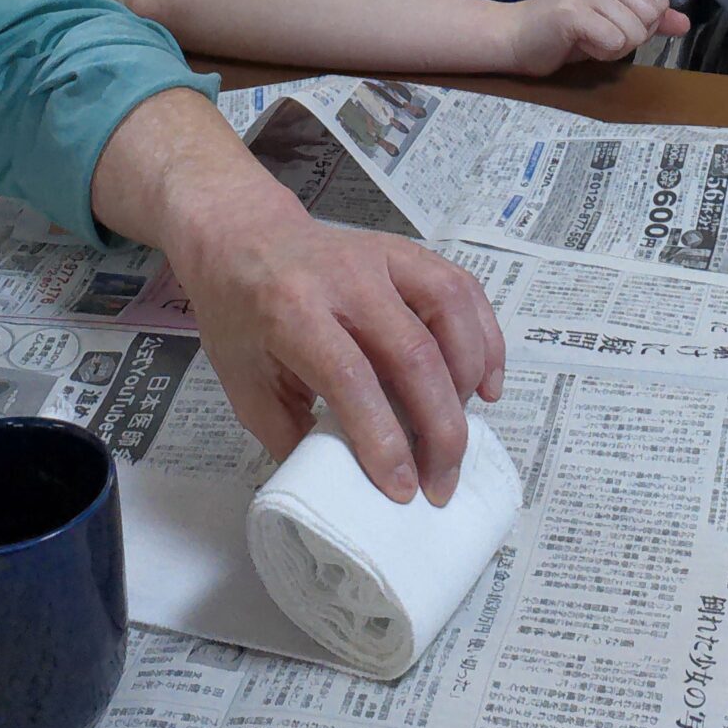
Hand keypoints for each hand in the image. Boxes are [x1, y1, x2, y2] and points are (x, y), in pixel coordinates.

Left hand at [173, 182, 506, 505]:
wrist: (243, 238)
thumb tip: (342, 489)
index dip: (383, 438)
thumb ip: (291, 435)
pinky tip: (486, 381)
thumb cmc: (240, 315)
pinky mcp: (408, 253)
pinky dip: (485, 338)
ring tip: (462, 429)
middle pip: (414, 353)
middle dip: (439, 428)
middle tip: (442, 481)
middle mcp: (345, 280)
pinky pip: (463, 289)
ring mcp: (383, 259)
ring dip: (469, 379)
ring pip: (450, 313)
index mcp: (293, 313)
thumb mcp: (243, 384)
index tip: (402, 488)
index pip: (351, 377)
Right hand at [498, 0, 690, 72]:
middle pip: (651, 15)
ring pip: (635, 32)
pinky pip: (614, 42)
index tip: (607, 20)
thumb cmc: (568, 28)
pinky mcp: (572, 10)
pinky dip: (600, 52)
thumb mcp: (615, 16)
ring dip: (614, 46)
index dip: (640, 23)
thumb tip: (685, 24)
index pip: (658, 1)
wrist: (518, 36)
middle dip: (630, 36)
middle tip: (597, 31)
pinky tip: (578, 41)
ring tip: (586, 36)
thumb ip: (650, 18)